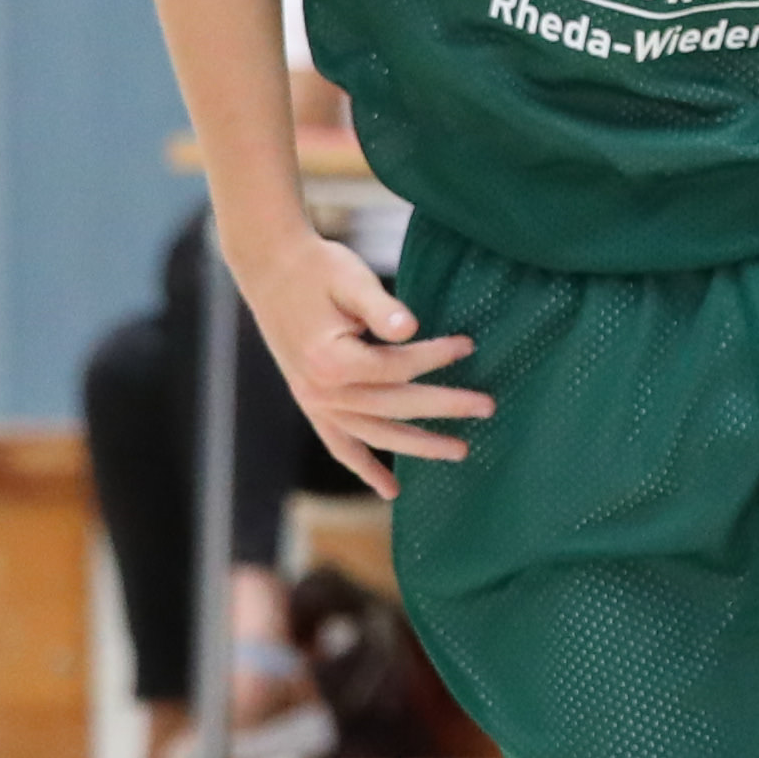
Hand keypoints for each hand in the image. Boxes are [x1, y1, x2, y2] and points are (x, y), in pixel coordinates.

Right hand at [230, 230, 487, 490]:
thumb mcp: (349, 277)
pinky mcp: (311, 403)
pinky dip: (364, 467)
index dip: (435, 356)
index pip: (396, 367)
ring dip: (417, 446)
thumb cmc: (317, 268)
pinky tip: (390, 489)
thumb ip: (380, 307)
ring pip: (374, 434)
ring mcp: (314, 402)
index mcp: (330, 359)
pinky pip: (340, 445)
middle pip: (394, 406)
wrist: (271, 270)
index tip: (467, 344)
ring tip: (459, 451)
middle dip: (444, 406)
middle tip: (487, 406)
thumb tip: (411, 328)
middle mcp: (321, 390)